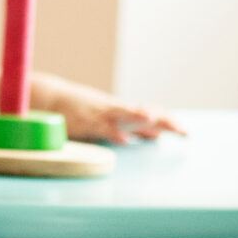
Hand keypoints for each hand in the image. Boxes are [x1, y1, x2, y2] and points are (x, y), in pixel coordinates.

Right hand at [32, 78, 183, 145]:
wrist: (51, 98)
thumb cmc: (82, 111)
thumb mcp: (111, 119)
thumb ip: (134, 127)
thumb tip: (157, 135)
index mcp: (122, 110)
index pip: (150, 114)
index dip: (168, 122)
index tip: (186, 133)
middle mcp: (115, 109)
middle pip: (143, 113)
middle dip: (163, 121)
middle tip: (182, 130)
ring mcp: (100, 114)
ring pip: (124, 115)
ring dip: (139, 118)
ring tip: (154, 121)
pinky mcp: (85, 122)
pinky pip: (101, 127)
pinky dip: (113, 132)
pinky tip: (124, 139)